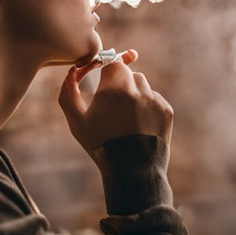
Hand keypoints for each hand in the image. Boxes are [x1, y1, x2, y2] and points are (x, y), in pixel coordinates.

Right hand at [57, 49, 173, 154]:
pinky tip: (139, 126)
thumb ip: (68, 92)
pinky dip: (148, 107)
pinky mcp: (167, 110)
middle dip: (121, 84)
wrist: (132, 171)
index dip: (108, 70)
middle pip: (129, 73)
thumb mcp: (77, 122)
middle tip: (114, 104)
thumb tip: (71, 73)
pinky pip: (155, 99)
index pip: (113, 63)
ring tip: (127, 118)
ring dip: (135, 94)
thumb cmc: (101, 145)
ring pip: (143, 86)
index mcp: (114, 89)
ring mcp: (154, 100)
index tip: (105, 79)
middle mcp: (137, 90)